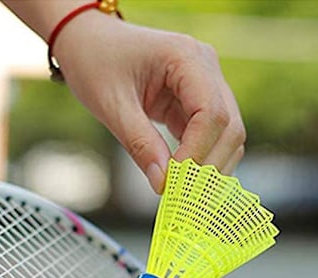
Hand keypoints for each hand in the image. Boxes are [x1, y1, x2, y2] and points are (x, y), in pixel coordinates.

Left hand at [53, 13, 245, 191]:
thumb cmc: (95, 61)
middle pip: (230, 127)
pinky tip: (182, 181)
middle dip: (209, 165)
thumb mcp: (112, 105)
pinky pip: (211, 137)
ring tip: (181, 192)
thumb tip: (162, 184)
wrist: (88, 42)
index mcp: (186, 57)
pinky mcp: (197, 103)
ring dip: (209, 167)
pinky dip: (201, 161)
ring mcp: (206, 85)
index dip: (197, 153)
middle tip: (181, 196)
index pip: (211, 113)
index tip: (174, 182)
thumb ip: (140, 144)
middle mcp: (206, 68)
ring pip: (228, 135)